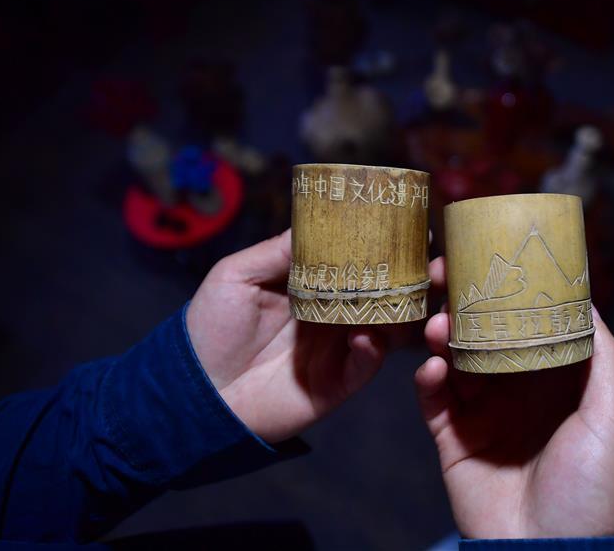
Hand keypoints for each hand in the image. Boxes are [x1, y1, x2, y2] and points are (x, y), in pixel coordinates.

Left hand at [186, 229, 386, 442]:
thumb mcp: (235, 275)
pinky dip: (373, 348)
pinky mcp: (339, 381)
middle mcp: (332, 313)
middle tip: (417, 259)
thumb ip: (277, 251)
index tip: (395, 223)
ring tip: (395, 295)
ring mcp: (338, 347)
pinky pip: (369, 363)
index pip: (351, 259)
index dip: (373, 243)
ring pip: (384, 324)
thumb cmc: (210, 329)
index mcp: (310, 285)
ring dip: (395, 309)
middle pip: (378, 289)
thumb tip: (319, 221)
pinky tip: (363, 335)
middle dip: (398, 274)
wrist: (197, 392)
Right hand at [415, 257, 613, 538]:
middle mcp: (517, 390)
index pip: (529, 324)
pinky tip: (433, 368)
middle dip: (466, 304)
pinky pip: (433, 400)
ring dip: (443, 335)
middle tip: (447, 276)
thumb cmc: (590, 490)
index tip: (496, 257)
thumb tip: (587, 301)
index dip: (513, 292)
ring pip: (454, 359)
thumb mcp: (612, 419)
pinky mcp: (452, 437)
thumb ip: (604, 358)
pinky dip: (429, 379)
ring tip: (438, 325)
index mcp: (555, 382)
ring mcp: (482, 413)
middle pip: (485, 334)